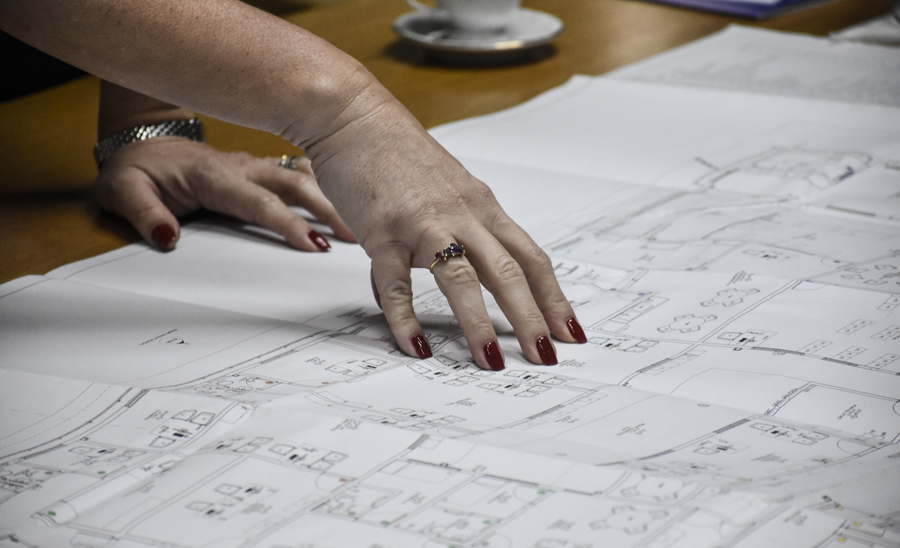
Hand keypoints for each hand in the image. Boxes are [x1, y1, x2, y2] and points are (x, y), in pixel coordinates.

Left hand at [94, 138, 355, 250]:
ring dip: (331, 199)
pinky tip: (348, 200)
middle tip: (355, 235)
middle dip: (327, 209)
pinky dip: (324, 187)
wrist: (143, 144)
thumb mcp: (122, 192)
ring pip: (301, 178)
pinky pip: (298, 176)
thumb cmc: (136, 171)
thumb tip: (167, 238)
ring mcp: (254, 167)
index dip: (289, 223)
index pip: (258, 202)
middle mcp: (241, 167)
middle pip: (293, 185)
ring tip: (359, 225)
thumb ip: (143, 215)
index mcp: (213, 175)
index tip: (314, 244)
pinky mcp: (260, 172)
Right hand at [305, 91, 587, 369]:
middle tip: (546, 357)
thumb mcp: (451, 190)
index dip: (554, 297)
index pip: (531, 259)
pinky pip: (396, 284)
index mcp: (482, 208)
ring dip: (479, 323)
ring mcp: (422, 224)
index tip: (571, 331)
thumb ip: (468, 227)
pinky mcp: (382, 232)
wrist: (354, 117)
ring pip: (461, 279)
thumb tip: (482, 268)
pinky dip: (406, 319)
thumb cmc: (401, 155)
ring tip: (491, 361)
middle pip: (509, 272)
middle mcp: (462, 215)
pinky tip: (417, 346)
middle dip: (532, 319)